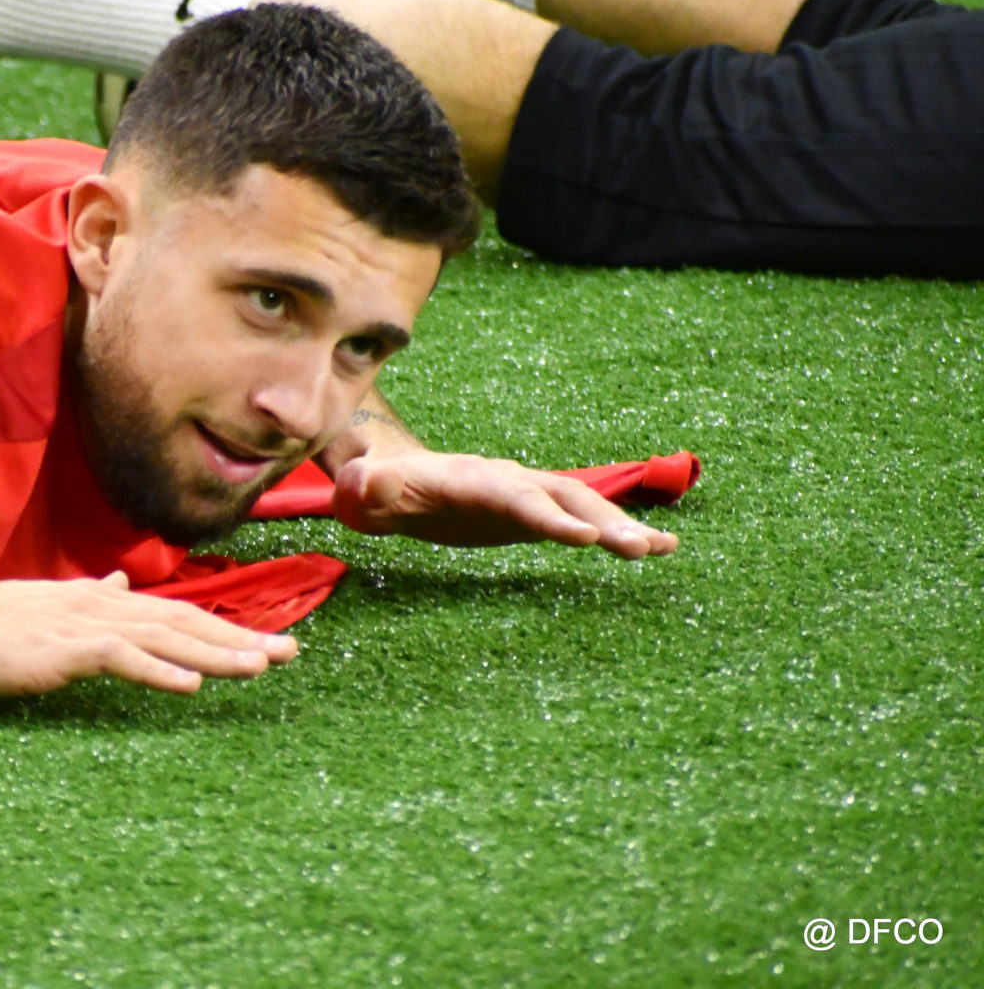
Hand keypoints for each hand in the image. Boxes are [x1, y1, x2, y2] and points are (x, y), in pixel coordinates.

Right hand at [0, 570, 298, 695]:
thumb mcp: (45, 606)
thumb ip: (89, 598)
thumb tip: (123, 585)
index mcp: (98, 599)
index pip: (173, 612)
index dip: (223, 626)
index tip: (267, 640)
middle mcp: (98, 605)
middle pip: (183, 620)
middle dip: (239, 637)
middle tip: (291, 653)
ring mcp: (80, 624)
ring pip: (163, 637)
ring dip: (216, 652)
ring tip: (261, 666)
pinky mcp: (58, 650)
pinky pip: (118, 658)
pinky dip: (158, 671)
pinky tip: (190, 684)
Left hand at [331, 451, 678, 558]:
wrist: (389, 480)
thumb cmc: (374, 489)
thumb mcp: (364, 490)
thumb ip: (368, 486)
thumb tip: (371, 484)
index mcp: (470, 479)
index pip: (515, 497)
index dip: (549, 516)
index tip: (585, 536)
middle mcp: (505, 481)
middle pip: (560, 497)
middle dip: (600, 520)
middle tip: (640, 549)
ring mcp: (522, 495)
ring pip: (578, 505)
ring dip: (618, 526)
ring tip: (662, 548)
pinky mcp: (529, 515)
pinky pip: (578, 520)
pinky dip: (615, 531)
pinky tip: (658, 547)